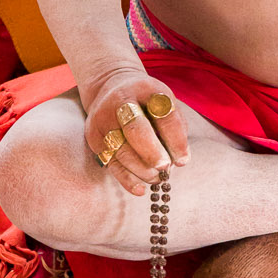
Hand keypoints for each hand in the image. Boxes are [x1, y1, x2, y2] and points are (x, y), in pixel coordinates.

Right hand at [83, 68, 189, 196]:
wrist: (111, 88)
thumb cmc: (148, 102)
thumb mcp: (166, 104)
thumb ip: (175, 129)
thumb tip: (178, 161)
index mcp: (146, 90)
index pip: (163, 115)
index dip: (175, 140)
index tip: (183, 160)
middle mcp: (120, 102)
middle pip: (135, 129)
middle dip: (152, 152)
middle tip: (165, 167)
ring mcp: (103, 120)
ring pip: (121, 149)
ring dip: (142, 169)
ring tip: (157, 177)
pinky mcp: (94, 138)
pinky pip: (110, 163)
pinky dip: (126, 179)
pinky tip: (140, 189)